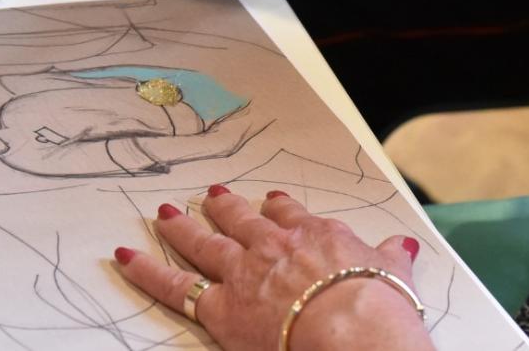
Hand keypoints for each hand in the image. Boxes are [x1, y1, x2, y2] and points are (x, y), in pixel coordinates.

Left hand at [113, 186, 432, 350]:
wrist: (353, 332)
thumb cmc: (377, 307)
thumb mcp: (395, 274)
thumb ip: (392, 257)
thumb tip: (402, 247)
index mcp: (317, 236)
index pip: (292, 216)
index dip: (278, 209)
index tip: (271, 204)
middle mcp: (276, 247)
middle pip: (243, 221)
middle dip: (226, 208)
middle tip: (213, 196)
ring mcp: (245, 273)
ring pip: (204, 243)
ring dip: (182, 228)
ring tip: (166, 214)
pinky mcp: (222, 307)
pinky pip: (175, 286)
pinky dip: (146, 270)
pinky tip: (125, 257)